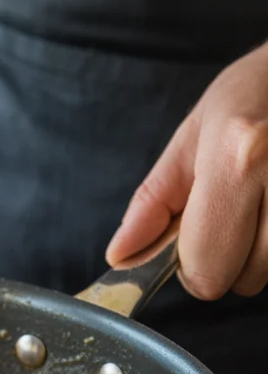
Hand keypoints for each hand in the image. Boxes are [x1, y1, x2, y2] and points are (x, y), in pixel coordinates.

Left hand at [106, 43, 267, 298]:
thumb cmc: (258, 93)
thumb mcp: (194, 135)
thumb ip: (154, 203)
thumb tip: (120, 256)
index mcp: (236, 160)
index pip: (207, 268)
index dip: (194, 267)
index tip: (196, 242)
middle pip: (245, 280)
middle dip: (232, 260)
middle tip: (236, 212)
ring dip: (263, 253)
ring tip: (265, 199)